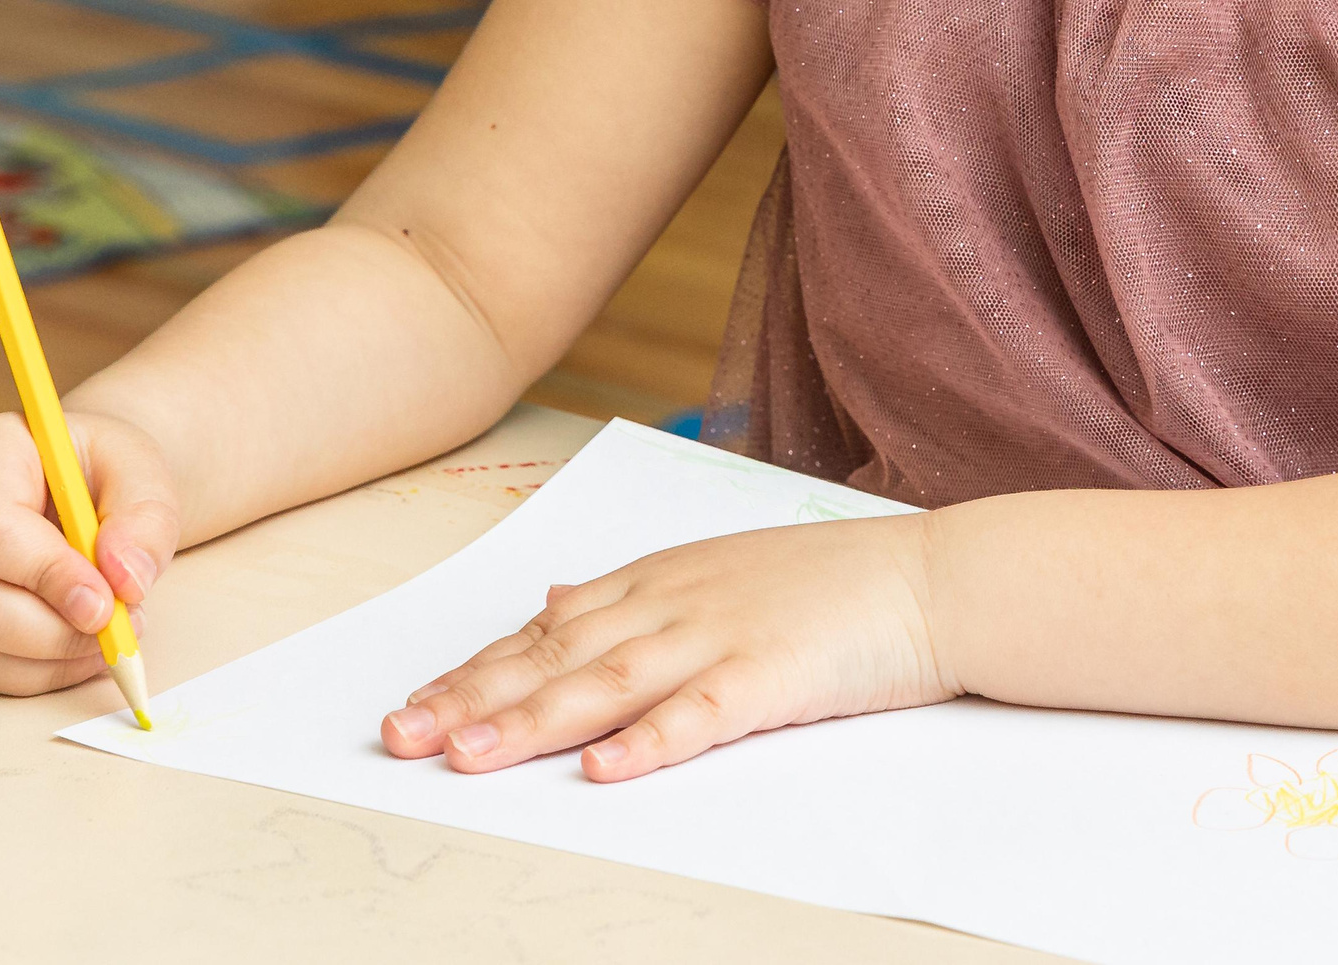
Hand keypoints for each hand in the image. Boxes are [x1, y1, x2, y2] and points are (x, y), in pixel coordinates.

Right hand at [0, 409, 178, 693]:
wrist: (73, 482)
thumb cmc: (98, 471)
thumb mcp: (139, 468)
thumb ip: (144, 517)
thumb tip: (127, 581)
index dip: (45, 574)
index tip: (105, 602)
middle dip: (51, 631)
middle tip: (118, 628)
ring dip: (46, 658)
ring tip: (110, 637)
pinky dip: (31, 674)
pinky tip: (78, 654)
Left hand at [380, 514, 953, 781]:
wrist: (935, 575)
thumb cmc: (832, 581)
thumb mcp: (719, 568)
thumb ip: (633, 591)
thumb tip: (554, 599)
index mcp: (663, 578)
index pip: (548, 631)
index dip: (478, 670)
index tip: (414, 707)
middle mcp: (679, 602)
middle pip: (560, 656)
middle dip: (476, 698)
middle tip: (403, 738)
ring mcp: (725, 636)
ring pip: (611, 684)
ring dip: (535, 721)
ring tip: (470, 756)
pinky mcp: (775, 675)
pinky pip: (702, 715)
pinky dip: (651, 743)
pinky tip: (604, 770)